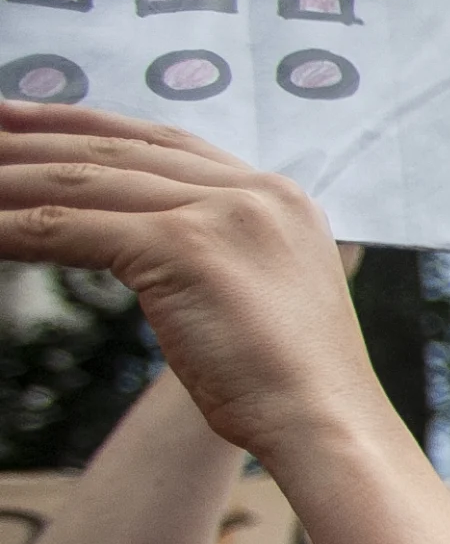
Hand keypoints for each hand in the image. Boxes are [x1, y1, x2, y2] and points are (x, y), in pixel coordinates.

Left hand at [0, 105, 383, 463]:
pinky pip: (72, 227)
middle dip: (37, 137)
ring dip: (11, 180)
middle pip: (119, 149)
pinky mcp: (185, 246)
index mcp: (278, 197)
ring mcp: (222, 214)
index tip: (32, 120)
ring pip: (86, 181)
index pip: (166, 141)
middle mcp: (254, 190)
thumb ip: (220, 254)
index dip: (90, 125)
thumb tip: (150, 250)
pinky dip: (14, 228)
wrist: (325, 423)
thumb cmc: (289, 385)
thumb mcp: (260, 296)